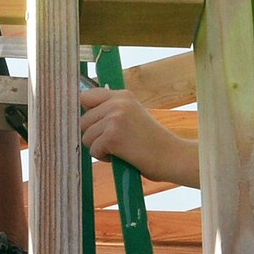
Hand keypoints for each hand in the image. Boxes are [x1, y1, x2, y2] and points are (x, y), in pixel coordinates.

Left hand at [78, 88, 199, 186]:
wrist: (171, 156)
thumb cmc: (151, 142)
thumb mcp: (132, 115)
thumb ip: (111, 110)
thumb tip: (82, 113)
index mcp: (122, 95)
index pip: (86, 96)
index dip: (85, 112)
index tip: (90, 123)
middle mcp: (117, 103)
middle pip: (83, 120)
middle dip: (93, 135)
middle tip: (114, 142)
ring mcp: (114, 118)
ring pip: (86, 136)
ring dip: (98, 147)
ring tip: (119, 149)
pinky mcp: (112, 136)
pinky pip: (93, 150)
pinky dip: (103, 158)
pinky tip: (121, 156)